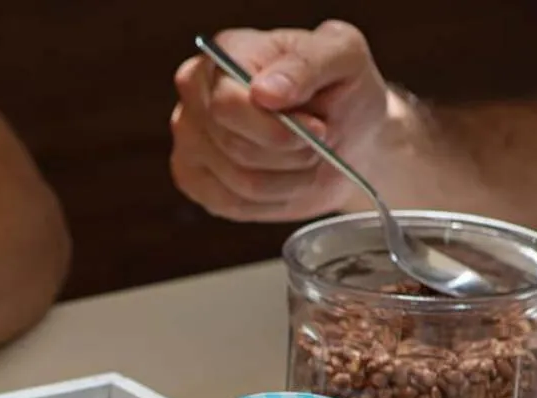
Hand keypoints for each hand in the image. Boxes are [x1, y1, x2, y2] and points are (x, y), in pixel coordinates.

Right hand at [171, 21, 396, 221]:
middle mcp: (196, 95)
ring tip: (309, 159)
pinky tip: (289, 179)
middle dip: (290, 153)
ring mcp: (189, 140)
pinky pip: (233, 204)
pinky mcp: (194, 180)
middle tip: (319, 142)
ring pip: (238, 181)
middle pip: (233, 145)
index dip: (276, 126)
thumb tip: (266, 91)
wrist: (347, 132)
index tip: (316, 127)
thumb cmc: (340, 88)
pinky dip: (273, 199)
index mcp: (225, 54)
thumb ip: (307, 64)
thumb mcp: (343, 57)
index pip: (227, 104)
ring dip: (289, 178)